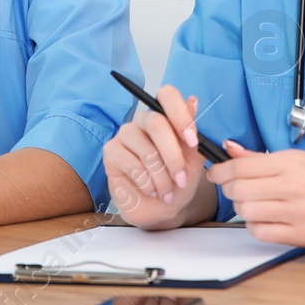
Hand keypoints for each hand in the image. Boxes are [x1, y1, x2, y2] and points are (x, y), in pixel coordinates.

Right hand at [102, 85, 207, 228]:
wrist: (160, 210)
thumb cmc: (176, 182)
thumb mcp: (193, 161)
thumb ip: (192, 133)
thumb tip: (193, 100)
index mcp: (164, 116)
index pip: (167, 95)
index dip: (180, 115)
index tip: (192, 142)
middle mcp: (143, 120)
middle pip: (157, 123)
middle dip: (173, 156)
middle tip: (181, 179)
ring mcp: (125, 134)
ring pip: (147, 150)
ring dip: (162, 177)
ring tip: (166, 192)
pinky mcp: (111, 151)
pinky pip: (132, 164)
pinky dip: (147, 183)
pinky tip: (151, 190)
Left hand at [207, 140, 304, 247]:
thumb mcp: (301, 159)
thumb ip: (261, 158)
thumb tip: (230, 149)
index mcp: (291, 163)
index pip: (241, 166)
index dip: (221, 171)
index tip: (216, 173)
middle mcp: (293, 186)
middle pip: (239, 189)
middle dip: (228, 189)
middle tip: (231, 189)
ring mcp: (297, 212)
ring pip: (247, 211)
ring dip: (241, 208)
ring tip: (249, 204)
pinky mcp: (300, 235)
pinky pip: (261, 232)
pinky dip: (254, 227)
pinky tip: (261, 220)